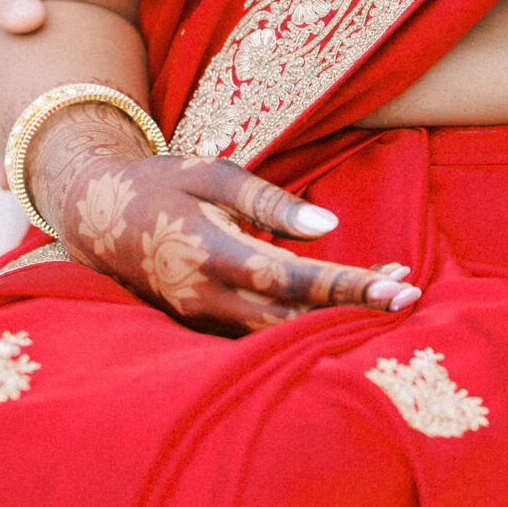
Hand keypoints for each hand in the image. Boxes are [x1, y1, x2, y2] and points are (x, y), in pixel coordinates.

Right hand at [26, 101, 420, 334]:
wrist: (96, 218)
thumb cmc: (162, 186)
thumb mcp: (212, 174)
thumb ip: (269, 201)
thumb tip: (328, 225)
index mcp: (209, 254)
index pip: (290, 280)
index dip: (346, 287)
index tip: (398, 287)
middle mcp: (205, 298)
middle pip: (292, 319)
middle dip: (353, 311)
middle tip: (411, 295)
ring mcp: (201, 320)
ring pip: (278, 332)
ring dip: (334, 315)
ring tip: (392, 287)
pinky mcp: (202, 326)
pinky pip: (261, 330)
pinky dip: (305, 317)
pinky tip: (345, 297)